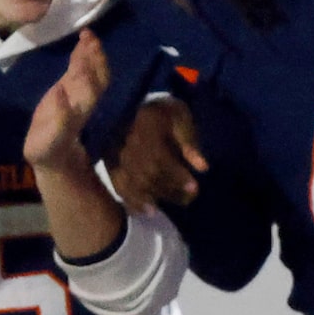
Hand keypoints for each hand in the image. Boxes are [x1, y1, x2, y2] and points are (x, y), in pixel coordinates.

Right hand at [24, 30, 109, 172]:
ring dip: (92, 53)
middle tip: (90, 38)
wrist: (54, 157)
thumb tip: (60, 92)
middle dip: (95, 59)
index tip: (80, 56)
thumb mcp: (49, 140)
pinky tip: (82, 41)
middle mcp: (84, 101)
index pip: (88, 90)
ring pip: (93, 72)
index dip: (86, 74)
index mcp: (79, 111)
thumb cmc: (49, 150)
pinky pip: (82, 70)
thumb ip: (58, 118)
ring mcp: (79, 94)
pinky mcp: (72, 89)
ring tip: (88, 34)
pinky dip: (83, 55)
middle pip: (97, 78)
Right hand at [108, 96, 205, 211]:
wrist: (124, 103)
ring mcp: (117, 158)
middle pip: (149, 176)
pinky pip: (119, 186)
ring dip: (154, 199)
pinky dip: (132, 201)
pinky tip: (146, 211)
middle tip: (187, 200)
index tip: (194, 187)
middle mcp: (130, 148)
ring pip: (135, 184)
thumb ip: (189, 141)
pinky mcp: (110, 165)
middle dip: (170, 191)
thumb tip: (203, 167)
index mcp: (148, 133)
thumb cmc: (157, 112)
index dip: (178, 177)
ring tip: (171, 206)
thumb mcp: (179, 117)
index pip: (163, 160)